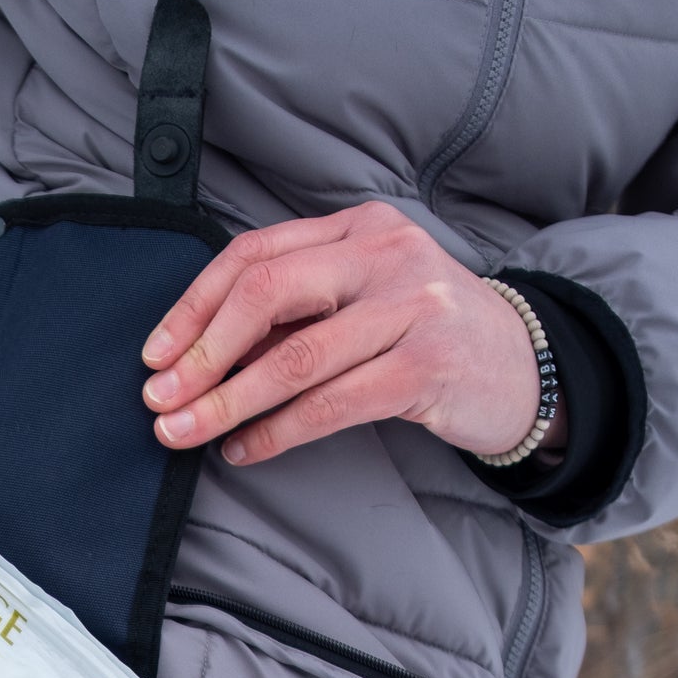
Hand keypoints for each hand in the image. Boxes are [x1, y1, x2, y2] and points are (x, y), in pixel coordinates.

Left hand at [142, 200, 563, 465]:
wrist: (523, 366)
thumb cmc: (424, 335)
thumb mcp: (364, 298)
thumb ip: (298, 310)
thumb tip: (199, 354)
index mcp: (357, 228)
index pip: (255, 256)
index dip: (193, 306)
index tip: (154, 355)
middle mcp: (384, 254)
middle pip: (267, 293)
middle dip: (202, 352)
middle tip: (159, 399)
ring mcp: (411, 307)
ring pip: (295, 356)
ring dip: (228, 401)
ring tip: (185, 433)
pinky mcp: (427, 366)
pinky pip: (331, 403)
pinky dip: (277, 432)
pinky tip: (244, 449)